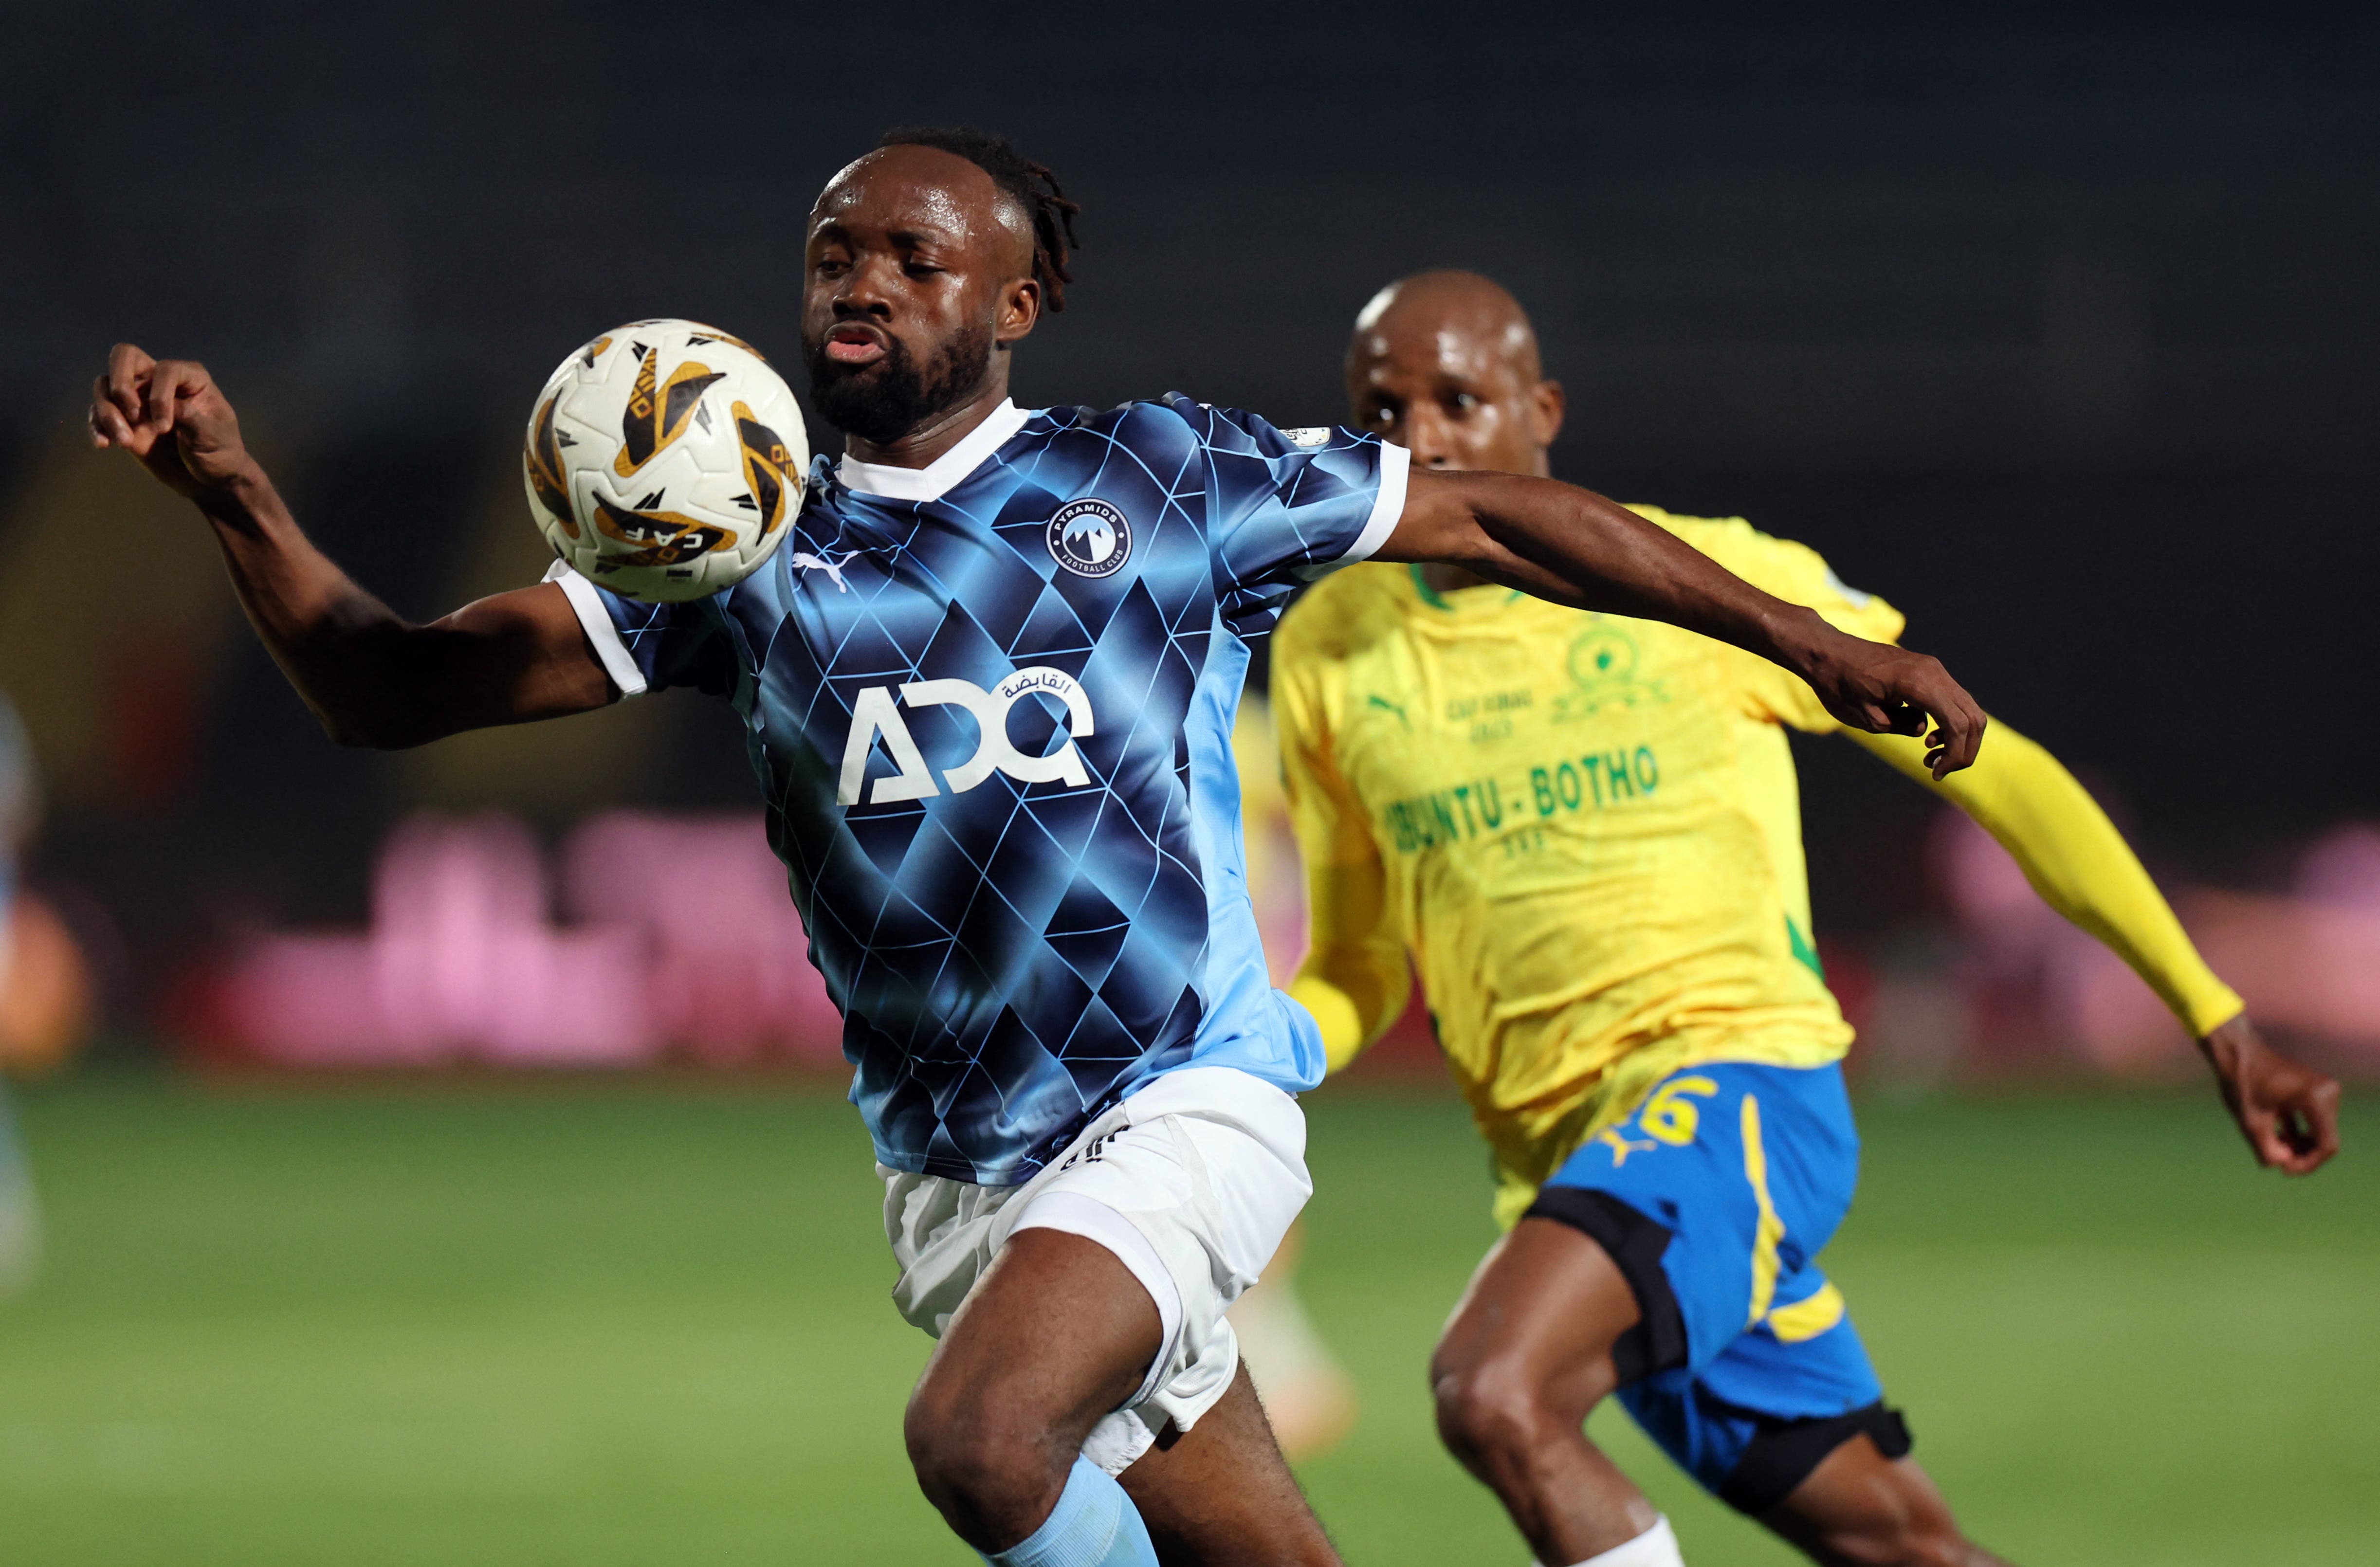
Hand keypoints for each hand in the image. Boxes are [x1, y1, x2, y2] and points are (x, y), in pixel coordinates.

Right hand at [88, 343, 257, 498]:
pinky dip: (96, 426)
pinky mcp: (123, 419)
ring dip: (108, 411)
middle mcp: (159, 380)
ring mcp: (138, 397)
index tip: (165, 427)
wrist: (209, 478)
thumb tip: (164, 404)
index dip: (160, 395)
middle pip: (124, 356)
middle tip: (132, 413)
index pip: (164, 370)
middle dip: (121, 382)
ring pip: (105, 385)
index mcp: (190, 377)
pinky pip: (98, 412)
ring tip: (125, 443)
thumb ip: (190, 417)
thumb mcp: (212, 436)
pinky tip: (104, 444)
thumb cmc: (219, 452)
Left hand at [1792, 620, 1986, 777]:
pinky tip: (1926, 736)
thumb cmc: (1839, 685)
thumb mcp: (1868, 718)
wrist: (1828, 653)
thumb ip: (1902, 726)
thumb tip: (1925, 731)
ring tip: (1929, 754)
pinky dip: (1949, 722)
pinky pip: (1952, 700)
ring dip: (1957, 737)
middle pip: (1973, 717)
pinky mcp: (1928, 670)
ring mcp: (1933, 668)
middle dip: (1964, 750)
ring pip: (1967, 708)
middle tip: (1938, 769)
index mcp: (1918, 684)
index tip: (1936, 774)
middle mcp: (1933, 672)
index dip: (1955, 755)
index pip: (1958, 724)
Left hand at [2199, 1014, 2338, 1175]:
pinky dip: (2299, 1132)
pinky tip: (2277, 1137)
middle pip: (2325, 1139)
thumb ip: (2266, 1149)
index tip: (2285, 1171)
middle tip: (2277, 1161)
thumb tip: (2281, 1164)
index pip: (2326, 1145)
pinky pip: (2314, 1120)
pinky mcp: (2317, 1090)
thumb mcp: (2249, 1121)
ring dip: (2299, 1144)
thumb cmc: (2240, 1083)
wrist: (2236, 1051)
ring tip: (2273, 1146)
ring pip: (2320, 1131)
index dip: (2308, 1164)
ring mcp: (2324, 1090)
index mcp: (2316, 1098)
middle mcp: (2327, 1092)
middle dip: (2303, 1155)